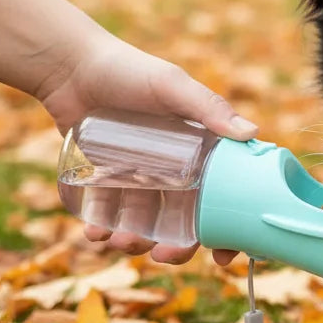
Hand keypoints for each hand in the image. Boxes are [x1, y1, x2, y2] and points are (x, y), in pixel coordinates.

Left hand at [37, 29, 255, 264]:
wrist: (70, 66)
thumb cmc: (128, 69)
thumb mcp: (171, 86)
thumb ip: (208, 108)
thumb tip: (252, 134)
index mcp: (202, 148)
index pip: (225, 193)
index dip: (229, 227)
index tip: (224, 256)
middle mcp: (176, 166)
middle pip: (185, 218)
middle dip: (177, 245)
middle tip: (163, 256)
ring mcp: (140, 175)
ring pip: (145, 220)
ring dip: (136, 240)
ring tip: (119, 241)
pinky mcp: (107, 178)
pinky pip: (109, 212)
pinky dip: (103, 228)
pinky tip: (95, 233)